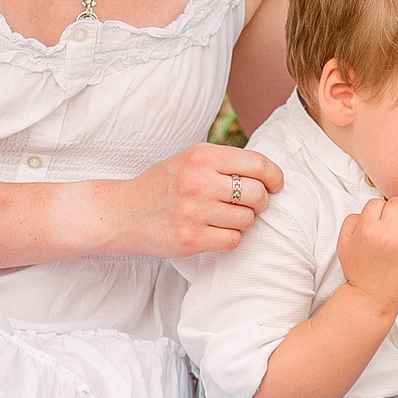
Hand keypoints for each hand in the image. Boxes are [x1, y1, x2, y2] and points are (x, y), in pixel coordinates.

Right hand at [108, 144, 284, 256]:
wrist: (122, 213)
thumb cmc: (161, 186)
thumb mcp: (188, 160)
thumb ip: (223, 162)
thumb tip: (268, 173)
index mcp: (201, 156)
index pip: (257, 164)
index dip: (274, 176)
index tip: (275, 184)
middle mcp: (198, 181)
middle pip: (257, 194)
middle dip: (260, 202)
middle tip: (248, 204)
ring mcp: (194, 211)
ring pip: (247, 220)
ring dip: (242, 221)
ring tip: (223, 217)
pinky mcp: (191, 238)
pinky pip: (233, 240)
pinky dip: (229, 238)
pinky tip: (214, 231)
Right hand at [336, 197, 397, 313]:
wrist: (371, 300)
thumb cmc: (359, 274)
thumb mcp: (343, 246)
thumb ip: (350, 223)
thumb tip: (366, 211)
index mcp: (367, 229)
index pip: (378, 202)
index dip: (380, 212)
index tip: (383, 222)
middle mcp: (387, 234)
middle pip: (397, 203)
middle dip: (396, 214)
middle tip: (396, 229)